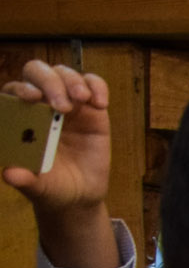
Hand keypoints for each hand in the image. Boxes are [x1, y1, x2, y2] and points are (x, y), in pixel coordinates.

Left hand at [3, 62, 116, 267]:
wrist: (80, 194)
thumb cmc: (52, 186)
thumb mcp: (38, 187)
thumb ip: (25, 180)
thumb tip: (10, 174)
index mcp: (20, 117)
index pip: (15, 90)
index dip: (22, 89)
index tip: (32, 98)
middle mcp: (40, 104)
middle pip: (37, 73)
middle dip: (48, 82)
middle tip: (62, 105)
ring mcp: (66, 103)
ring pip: (64, 74)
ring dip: (72, 82)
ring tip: (83, 100)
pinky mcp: (91, 108)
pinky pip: (93, 84)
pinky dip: (97, 87)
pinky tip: (100, 104)